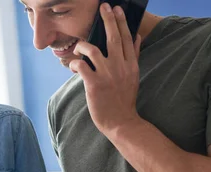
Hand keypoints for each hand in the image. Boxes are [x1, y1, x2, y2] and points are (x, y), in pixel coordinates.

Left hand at [69, 3, 142, 137]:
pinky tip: (73, 66)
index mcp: (131, 64)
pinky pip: (82, 66)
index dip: (121, 22)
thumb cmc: (124, 99)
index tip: (116, 9)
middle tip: (103, 7)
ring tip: (79, 48)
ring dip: (83, 46)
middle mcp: (120, 67)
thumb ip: (133, 55)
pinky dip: (75, 63)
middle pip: (113, 38)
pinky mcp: (94, 84)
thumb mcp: (133, 76)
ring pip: (93, 50)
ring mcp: (107, 75)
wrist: (121, 121)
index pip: (126, 38)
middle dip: (108, 20)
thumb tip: (137, 36)